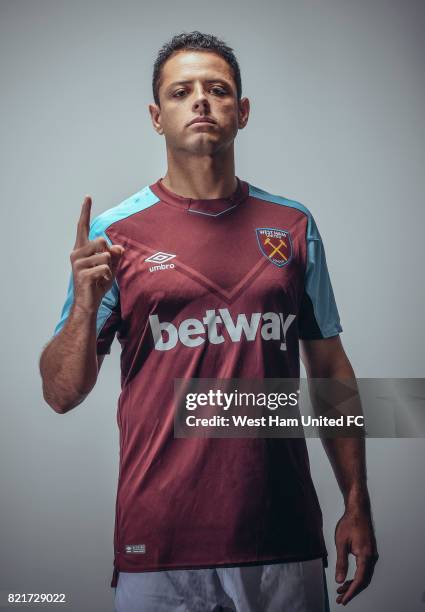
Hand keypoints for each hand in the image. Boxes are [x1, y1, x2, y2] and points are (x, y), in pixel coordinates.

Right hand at [70, 195, 123, 311]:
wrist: (88, 302)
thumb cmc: (98, 283)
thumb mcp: (111, 266)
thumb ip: (116, 255)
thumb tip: (118, 247)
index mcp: (82, 248)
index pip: (83, 226)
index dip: (86, 211)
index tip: (88, 197)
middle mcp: (77, 253)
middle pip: (101, 241)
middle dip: (109, 254)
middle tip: (104, 268)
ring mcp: (77, 263)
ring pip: (105, 255)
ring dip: (108, 267)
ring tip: (100, 276)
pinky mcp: (81, 274)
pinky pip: (104, 268)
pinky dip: (106, 276)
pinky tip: (98, 282)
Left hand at [334, 509, 378, 605]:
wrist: (358, 510)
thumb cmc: (349, 523)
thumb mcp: (341, 543)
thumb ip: (341, 563)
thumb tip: (339, 580)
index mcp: (365, 556)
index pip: (360, 580)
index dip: (351, 592)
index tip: (343, 599)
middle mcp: (371, 557)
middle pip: (363, 580)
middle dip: (352, 591)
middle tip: (340, 598)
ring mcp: (371, 554)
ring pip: (364, 575)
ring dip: (353, 584)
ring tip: (341, 590)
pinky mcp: (369, 551)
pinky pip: (364, 569)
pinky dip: (356, 576)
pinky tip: (347, 578)